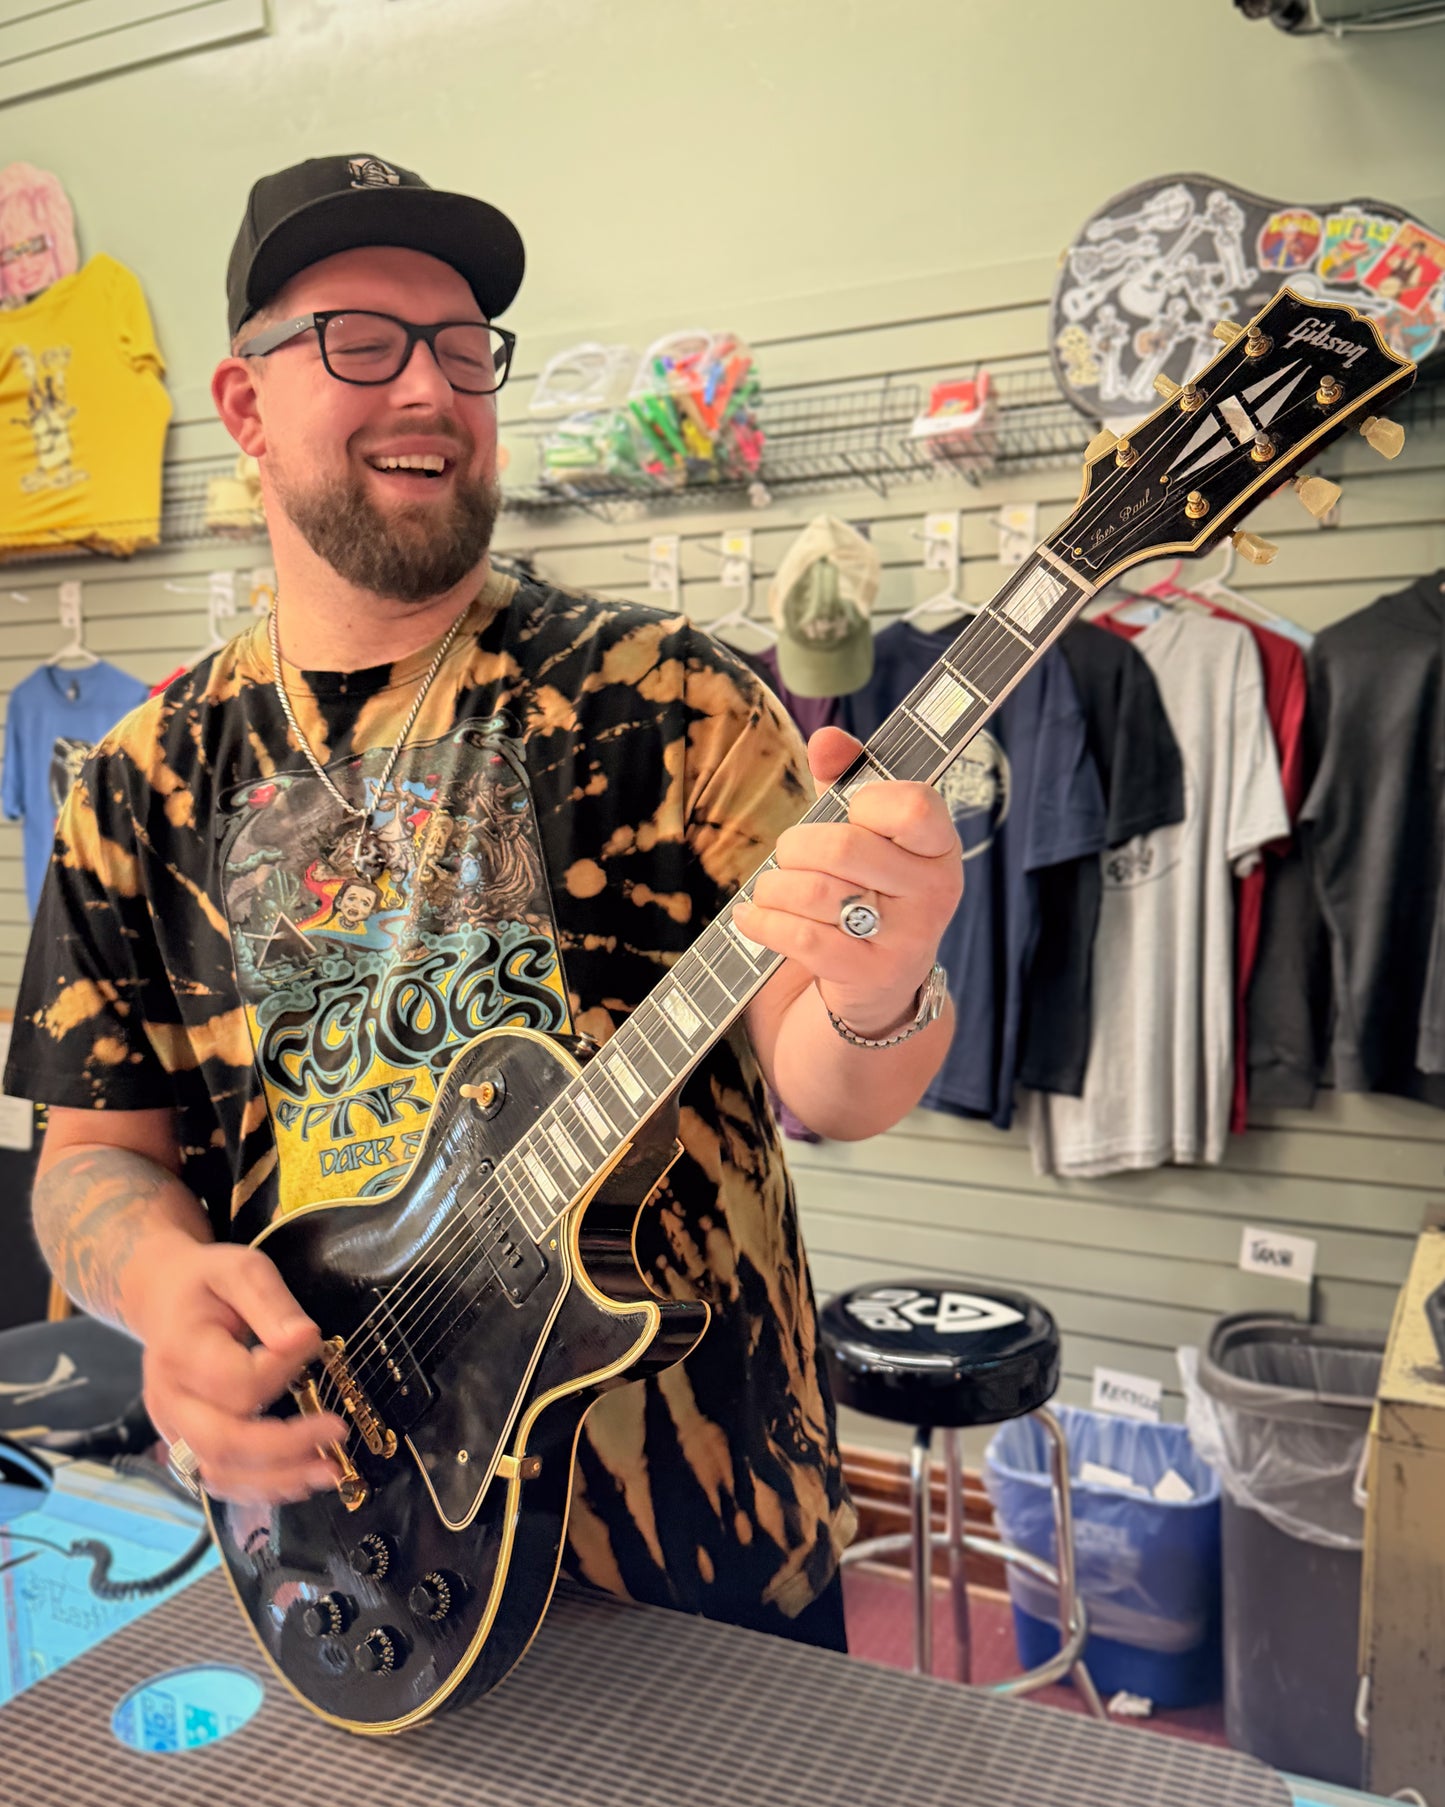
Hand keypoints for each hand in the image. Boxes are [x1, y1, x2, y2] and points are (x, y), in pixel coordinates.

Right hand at [133, 1236, 345, 1506]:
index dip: (284, 1368)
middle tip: (337, 1431)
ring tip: (329, 1470)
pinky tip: (300, 1480)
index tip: (314, 1340)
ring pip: (219, 1473)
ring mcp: (171, 1428)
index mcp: (179, 1351)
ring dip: (277, 1480)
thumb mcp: (240, 1269)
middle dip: (286, 1447)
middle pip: (223, 1442)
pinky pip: (219, 1480)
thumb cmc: (206, 1283)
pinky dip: (260, 1488)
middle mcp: (169, 1399)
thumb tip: (303, 1339)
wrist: (162, 1298)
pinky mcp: (184, 1444)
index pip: (236, 1382)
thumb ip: (270, 1302)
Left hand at [734, 727, 961, 1035]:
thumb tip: (826, 739)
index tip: (848, 813)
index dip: (865, 801)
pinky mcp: (871, 975)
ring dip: (773, 887)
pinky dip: (763, 923)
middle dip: (795, 846)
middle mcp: (935, 891)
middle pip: (843, 846)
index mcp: (939, 846)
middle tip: (788, 855)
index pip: (912, 804)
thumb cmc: (867, 888)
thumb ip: (846, 780)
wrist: (882, 984)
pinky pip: (802, 937)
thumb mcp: (865, 832)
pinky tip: (751, 918)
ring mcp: (908, 937)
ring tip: (769, 890)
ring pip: (815, 892)